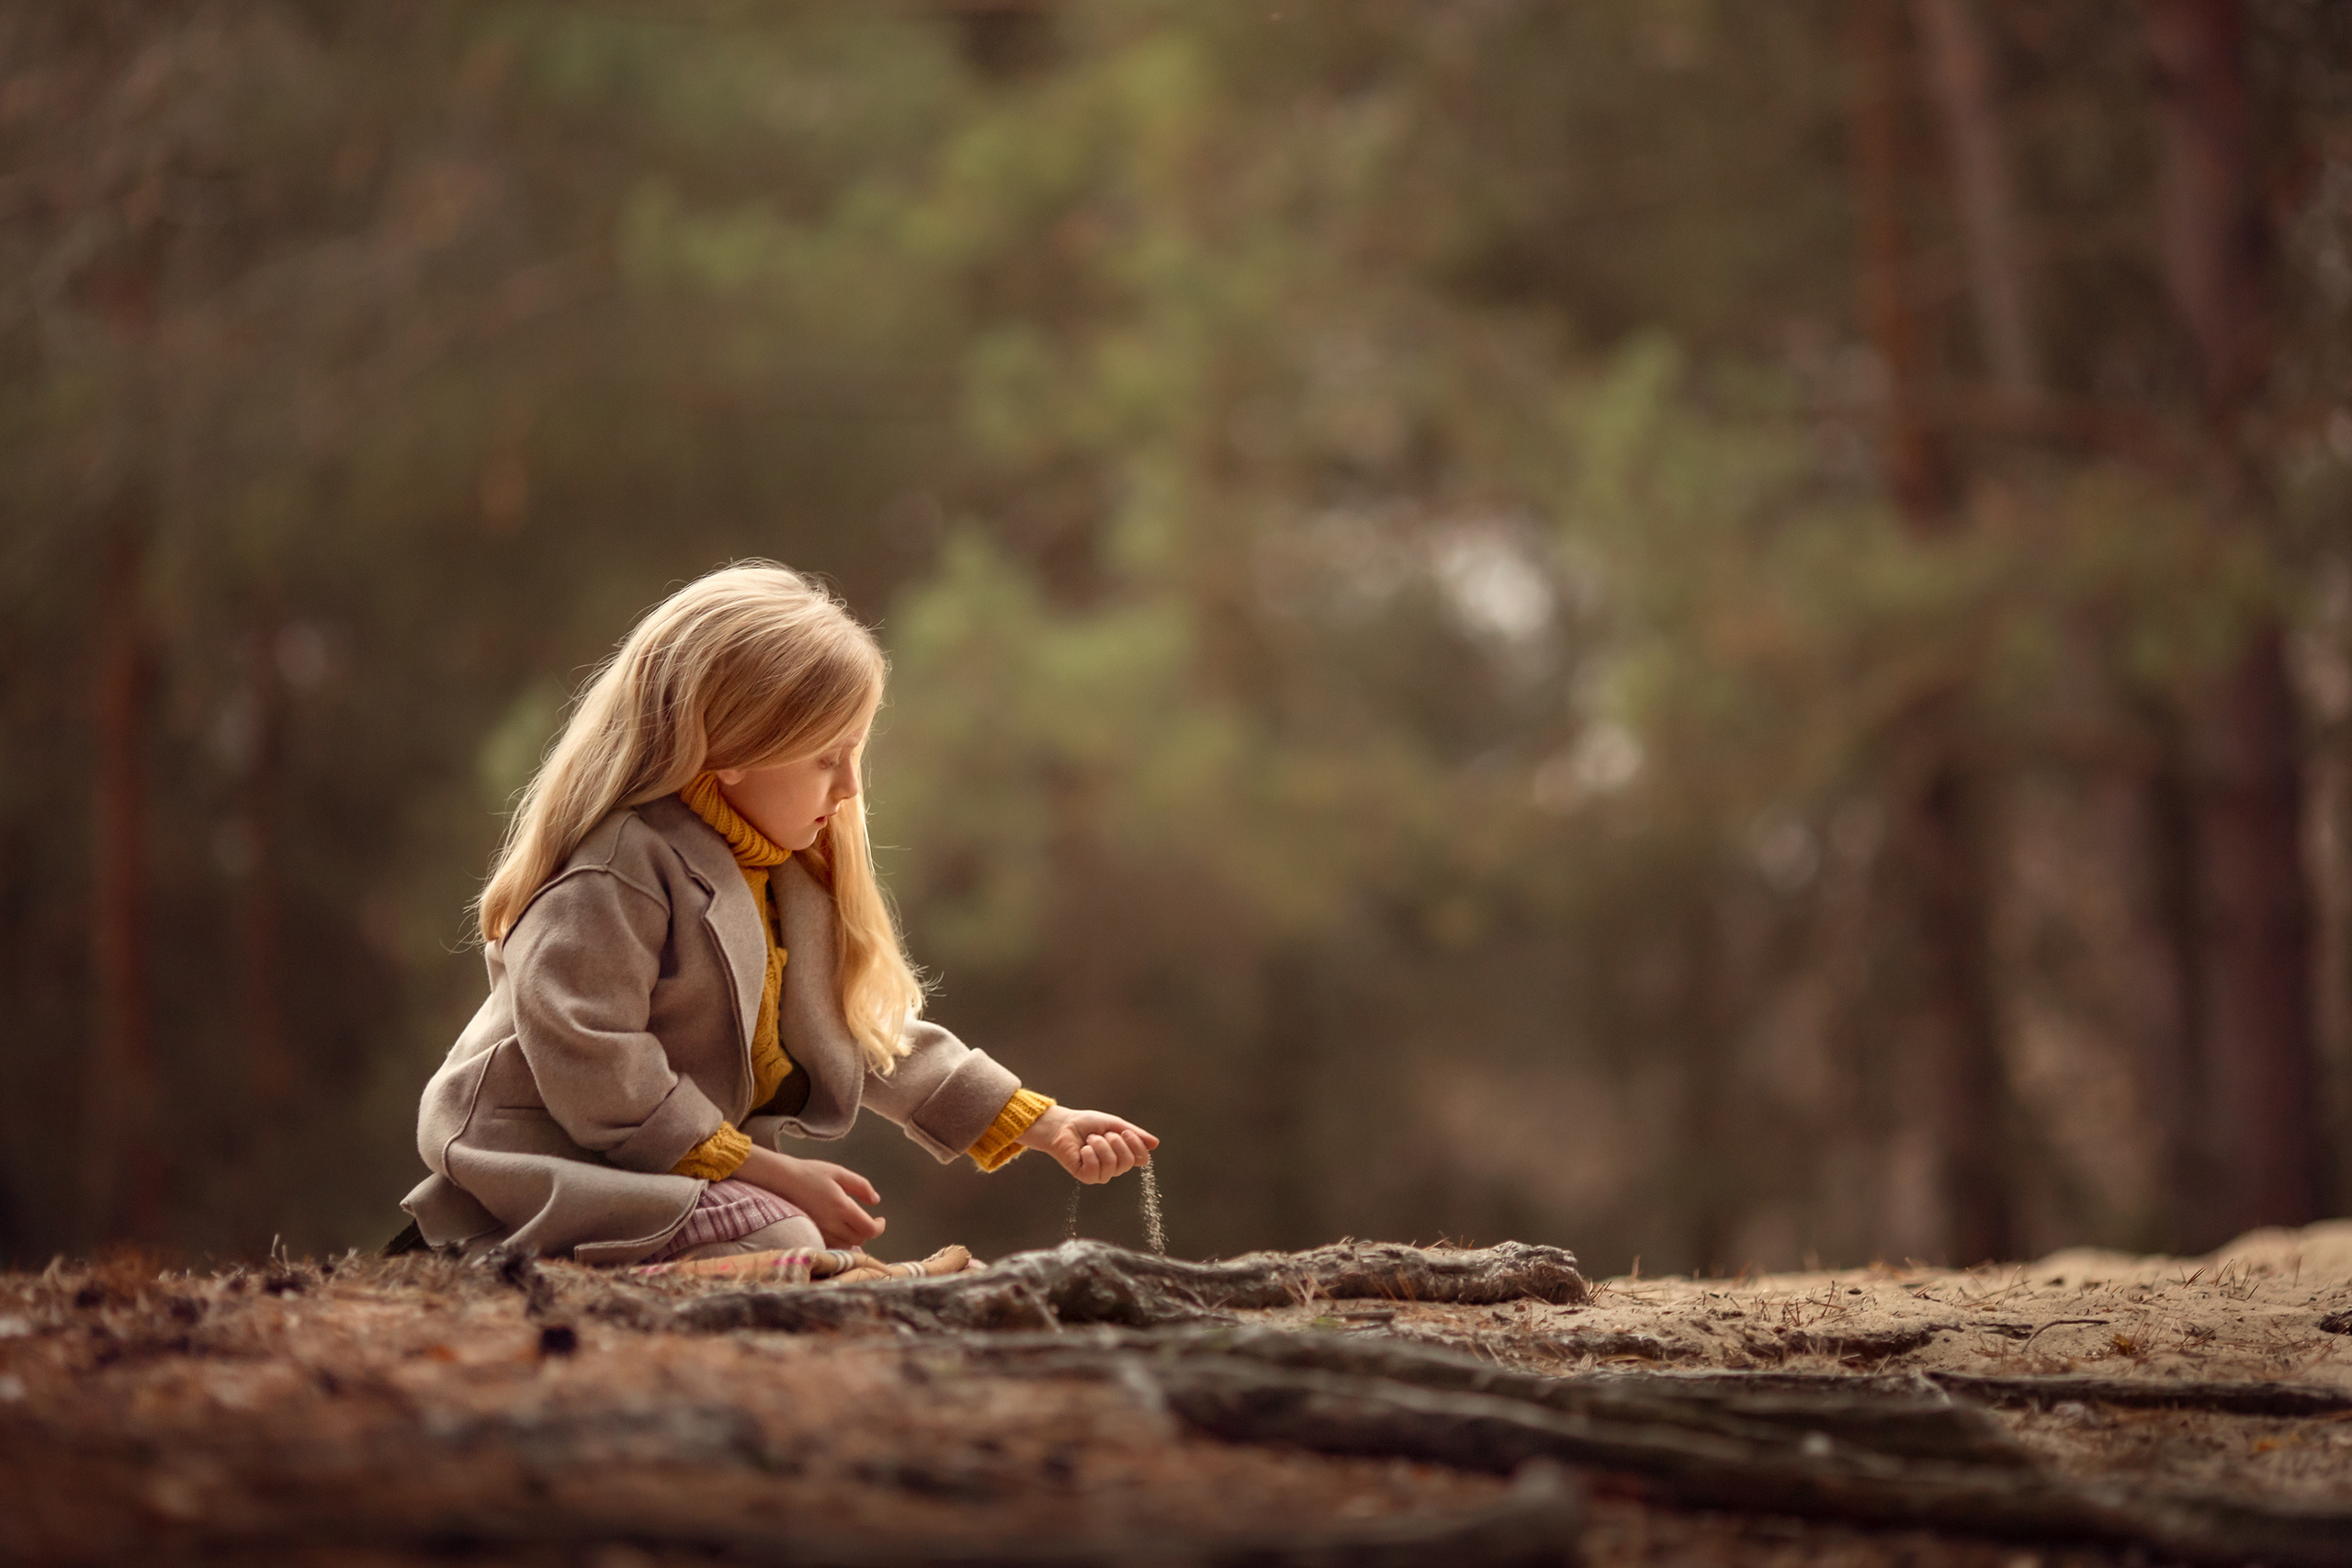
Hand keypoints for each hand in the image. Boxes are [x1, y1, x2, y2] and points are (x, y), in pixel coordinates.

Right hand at [734, 1145, 884, 1248]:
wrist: (781, 1180)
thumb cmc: (810, 1173)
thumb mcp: (839, 1172)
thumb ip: (860, 1186)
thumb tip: (875, 1201)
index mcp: (842, 1207)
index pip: (869, 1229)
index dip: (879, 1227)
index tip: (880, 1219)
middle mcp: (832, 1224)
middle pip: (859, 1240)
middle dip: (868, 1231)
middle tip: (867, 1220)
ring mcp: (820, 1231)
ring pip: (846, 1245)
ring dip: (854, 1237)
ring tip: (853, 1224)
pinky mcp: (811, 1234)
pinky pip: (832, 1246)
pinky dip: (840, 1241)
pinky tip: (839, 1229)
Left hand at [1017, 1106, 1157, 1184]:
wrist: (1064, 1125)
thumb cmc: (1088, 1124)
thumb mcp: (1115, 1124)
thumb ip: (1135, 1134)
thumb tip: (1156, 1144)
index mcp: (1123, 1154)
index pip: (1142, 1158)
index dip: (1136, 1145)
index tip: (1125, 1132)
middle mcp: (1114, 1167)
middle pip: (1128, 1162)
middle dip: (1115, 1142)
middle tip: (1103, 1134)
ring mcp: (1100, 1174)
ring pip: (1111, 1164)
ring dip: (1099, 1145)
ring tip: (1090, 1140)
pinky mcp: (1086, 1177)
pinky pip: (1095, 1168)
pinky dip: (1088, 1153)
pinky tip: (1082, 1149)